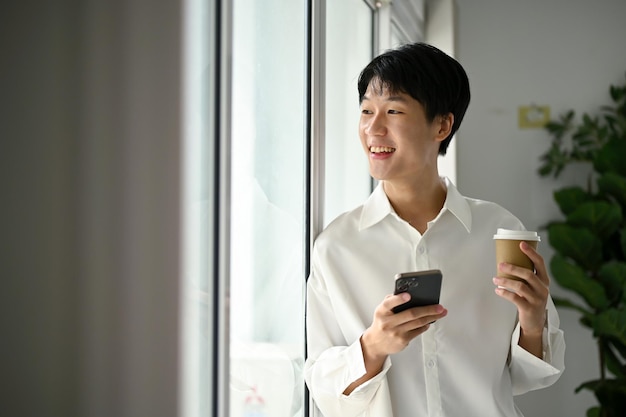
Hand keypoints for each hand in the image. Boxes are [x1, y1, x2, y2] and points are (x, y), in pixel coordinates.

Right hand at [343, 294, 446, 394]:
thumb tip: (406, 293)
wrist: (376, 343)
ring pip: (417, 323)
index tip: (408, 295)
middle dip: (428, 309)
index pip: (389, 303)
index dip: (399, 299)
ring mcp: (396, 332)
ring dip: (432, 317)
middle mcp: (388, 322)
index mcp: (381, 311)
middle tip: (439, 306)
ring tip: (440, 313)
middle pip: (411, 314)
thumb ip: (391, 301)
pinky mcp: (402, 340)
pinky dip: (425, 325)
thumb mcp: (381, 311)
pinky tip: (430, 321)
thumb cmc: (381, 323)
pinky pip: (418, 331)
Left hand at [493, 241, 548, 356]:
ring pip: (520, 286)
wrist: (535, 322)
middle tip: (500, 264)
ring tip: (495, 278)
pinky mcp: (529, 309)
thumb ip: (525, 275)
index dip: (531, 253)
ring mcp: (537, 299)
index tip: (521, 244)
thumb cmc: (531, 299)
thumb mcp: (533, 287)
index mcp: (544, 280)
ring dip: (505, 281)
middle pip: (528, 274)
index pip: (540, 263)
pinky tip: (498, 290)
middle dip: (513, 268)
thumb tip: (506, 260)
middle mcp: (543, 289)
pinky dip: (505, 293)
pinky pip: (515, 298)